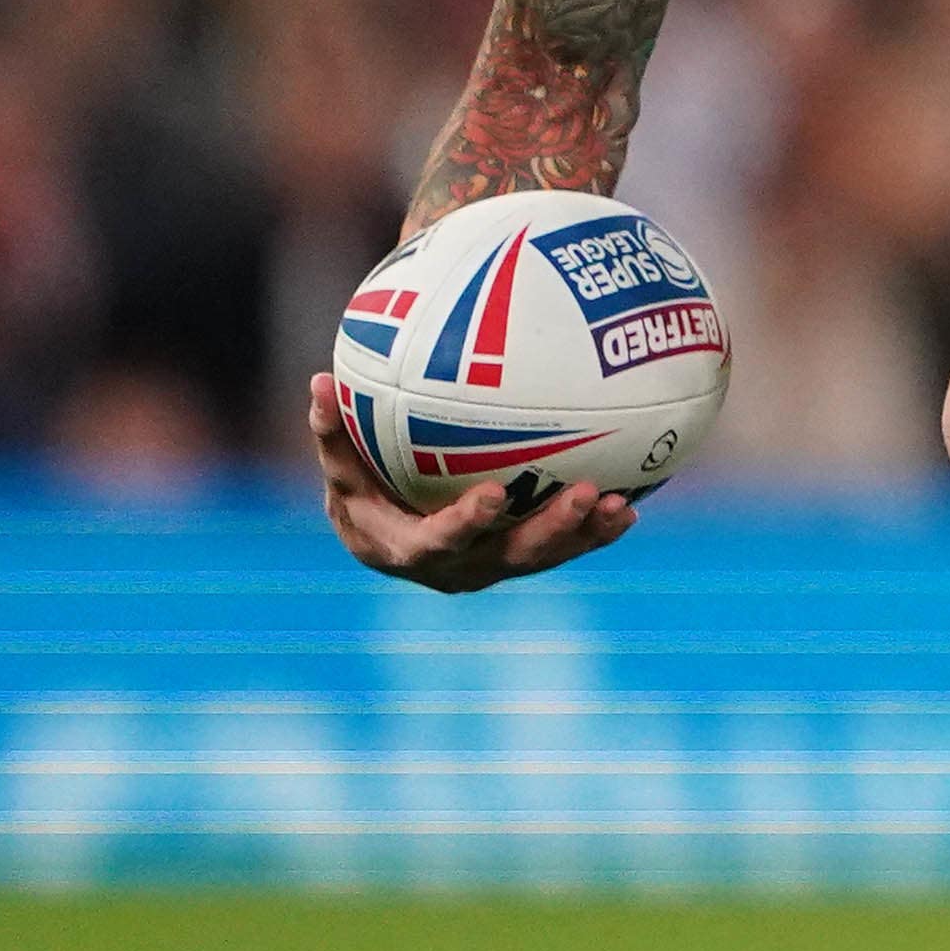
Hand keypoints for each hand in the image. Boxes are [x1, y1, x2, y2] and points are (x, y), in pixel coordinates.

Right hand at [306, 372, 632, 589]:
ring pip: (545, 556)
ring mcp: (493, 566)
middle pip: (509, 556)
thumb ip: (332, 431)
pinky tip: (632, 503)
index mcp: (407, 548)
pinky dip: (595, 532)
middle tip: (584, 491)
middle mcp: (456, 568)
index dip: (465, 523)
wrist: (385, 533)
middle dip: (549, 530)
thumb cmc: (360, 487)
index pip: (437, 541)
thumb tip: (316, 382)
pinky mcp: (522, 558)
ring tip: (618, 503)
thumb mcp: (340, 464)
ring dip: (583, 533)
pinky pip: (563, 547)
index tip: (492, 495)